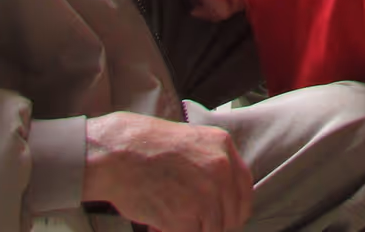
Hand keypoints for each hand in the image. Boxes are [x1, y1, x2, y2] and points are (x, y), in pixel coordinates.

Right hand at [83, 111, 252, 231]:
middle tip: (193, 224)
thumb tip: (221, 196)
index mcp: (223, 148)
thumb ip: (211, 165)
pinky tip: (158, 226)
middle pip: (232, 215)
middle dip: (215, 225)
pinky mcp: (187, 216)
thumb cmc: (145, 147)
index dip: (236, 209)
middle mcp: (221, 170)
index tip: (227, 218)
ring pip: (213, 230)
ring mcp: (206, 194)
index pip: (245, 189)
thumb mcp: (191, 141)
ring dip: (193, 229)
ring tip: (168, 220)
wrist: (119, 153)